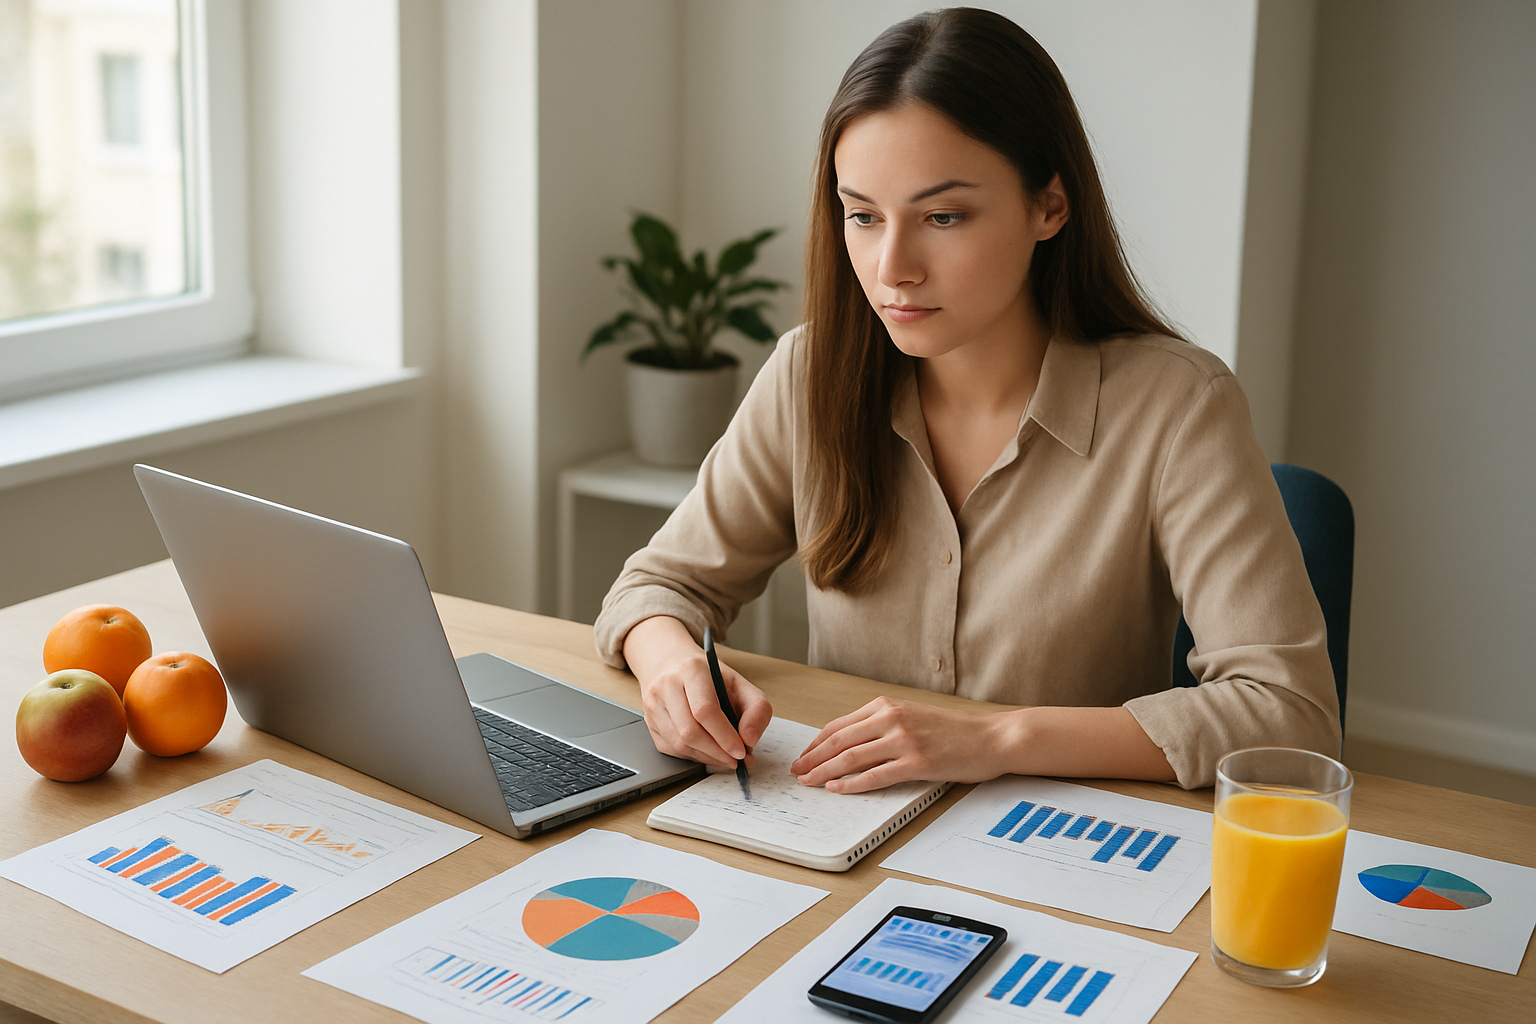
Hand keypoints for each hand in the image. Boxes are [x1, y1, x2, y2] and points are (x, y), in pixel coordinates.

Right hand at [623, 617, 771, 768]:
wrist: (673, 664)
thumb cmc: (710, 677)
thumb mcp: (741, 683)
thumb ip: (756, 709)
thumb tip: (750, 739)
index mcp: (691, 669)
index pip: (704, 710)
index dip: (724, 736)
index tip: (740, 752)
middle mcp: (666, 685)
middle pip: (689, 731)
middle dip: (717, 752)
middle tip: (736, 760)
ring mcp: (653, 705)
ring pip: (679, 744)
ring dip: (707, 757)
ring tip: (725, 757)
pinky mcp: (649, 722)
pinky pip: (672, 750)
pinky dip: (693, 756)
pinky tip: (707, 751)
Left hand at [790, 696, 1010, 792]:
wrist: (992, 737)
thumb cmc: (954, 731)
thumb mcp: (912, 717)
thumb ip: (882, 725)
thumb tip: (849, 744)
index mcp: (887, 706)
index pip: (839, 725)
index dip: (816, 743)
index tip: (803, 756)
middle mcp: (892, 719)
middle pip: (839, 741)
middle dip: (812, 758)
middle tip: (797, 773)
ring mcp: (904, 740)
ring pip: (851, 758)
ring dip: (825, 772)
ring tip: (810, 783)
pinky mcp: (917, 762)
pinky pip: (875, 775)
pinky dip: (852, 784)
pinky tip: (837, 789)